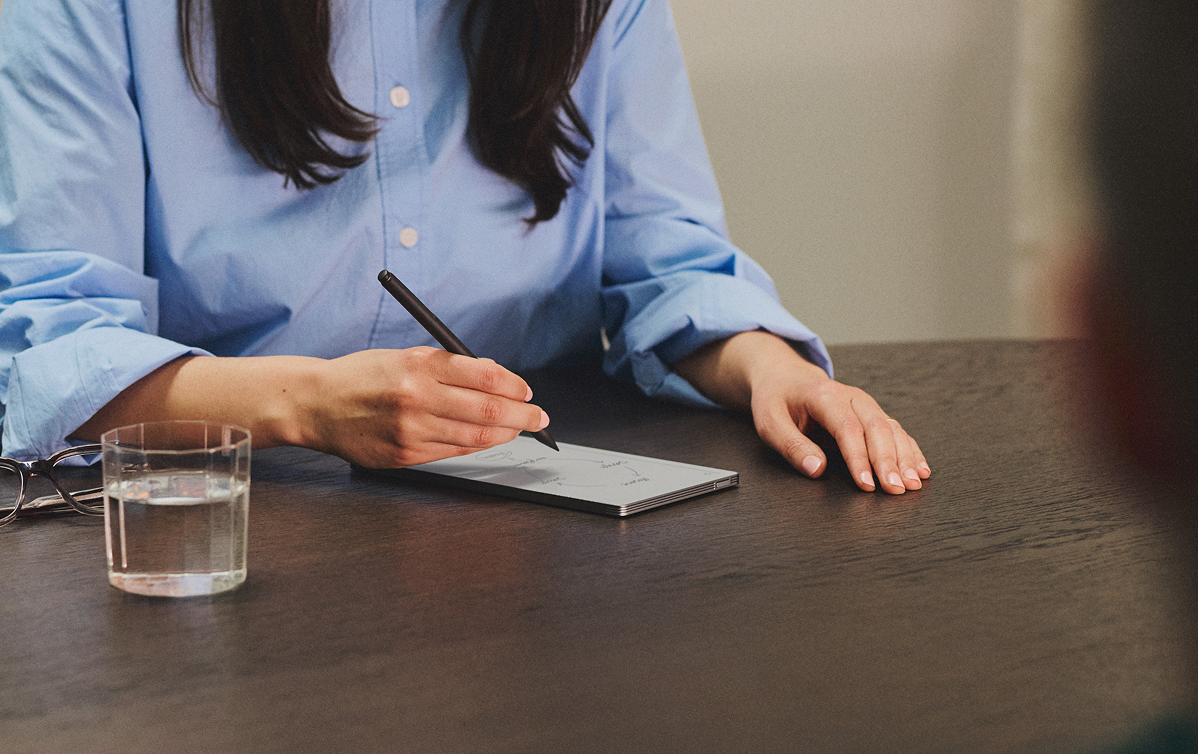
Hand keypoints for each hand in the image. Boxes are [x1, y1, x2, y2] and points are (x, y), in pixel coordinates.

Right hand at [302, 348, 550, 467]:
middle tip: (538, 416)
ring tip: (518, 430)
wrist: (317, 404)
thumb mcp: (405, 356)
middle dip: (521, 415)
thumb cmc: (364, 376)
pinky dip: (475, 447)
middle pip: (487, 411)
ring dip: (504, 435)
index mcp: (419, 365)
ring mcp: (411, 430)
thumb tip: (496, 378)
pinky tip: (485, 441)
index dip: (514, 386)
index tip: (526, 391)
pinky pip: (452, 453)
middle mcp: (417, 397)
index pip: (484, 376)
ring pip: (474, 438)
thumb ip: (449, 367)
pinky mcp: (404, 455)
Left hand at [673, 331, 929, 493]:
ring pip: (892, 429)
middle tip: (896, 489)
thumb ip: (792, 446)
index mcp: (825, 396)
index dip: (859, 458)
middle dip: (889, 461)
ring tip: (912, 484)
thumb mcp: (770, 422)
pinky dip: (910, 450)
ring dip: (905, 458)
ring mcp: (865, 405)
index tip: (867, 484)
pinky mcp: (872, 415)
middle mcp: (851, 397)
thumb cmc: (777, 400)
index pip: (848, 428)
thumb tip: (817, 469)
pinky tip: (920, 469)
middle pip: (877, 428)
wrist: (785, 377)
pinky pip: (897, 431)